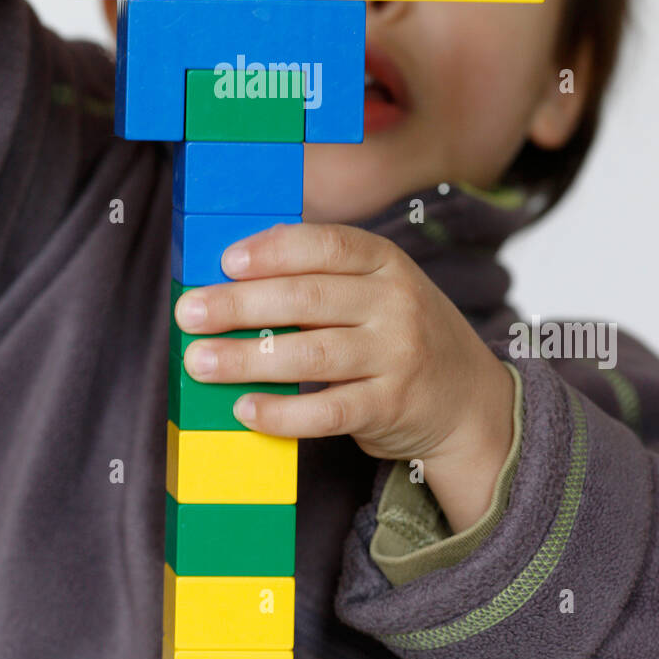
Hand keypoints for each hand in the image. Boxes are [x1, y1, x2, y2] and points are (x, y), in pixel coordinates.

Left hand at [174, 222, 515, 532]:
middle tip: (189, 313)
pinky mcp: (390, 406)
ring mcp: (396, 356)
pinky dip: (283, 413)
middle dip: (240, 305)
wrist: (470, 400)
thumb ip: (321, 278)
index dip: (273, 250)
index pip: (326, 245)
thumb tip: (230, 273)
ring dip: (247, 359)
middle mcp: (395, 304)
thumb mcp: (379, 289)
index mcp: (386, 262)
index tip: (225, 261)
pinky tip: (245, 410)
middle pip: (307, 298)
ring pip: (311, 355)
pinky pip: (328, 411)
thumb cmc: (399, 335)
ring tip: (199, 362)